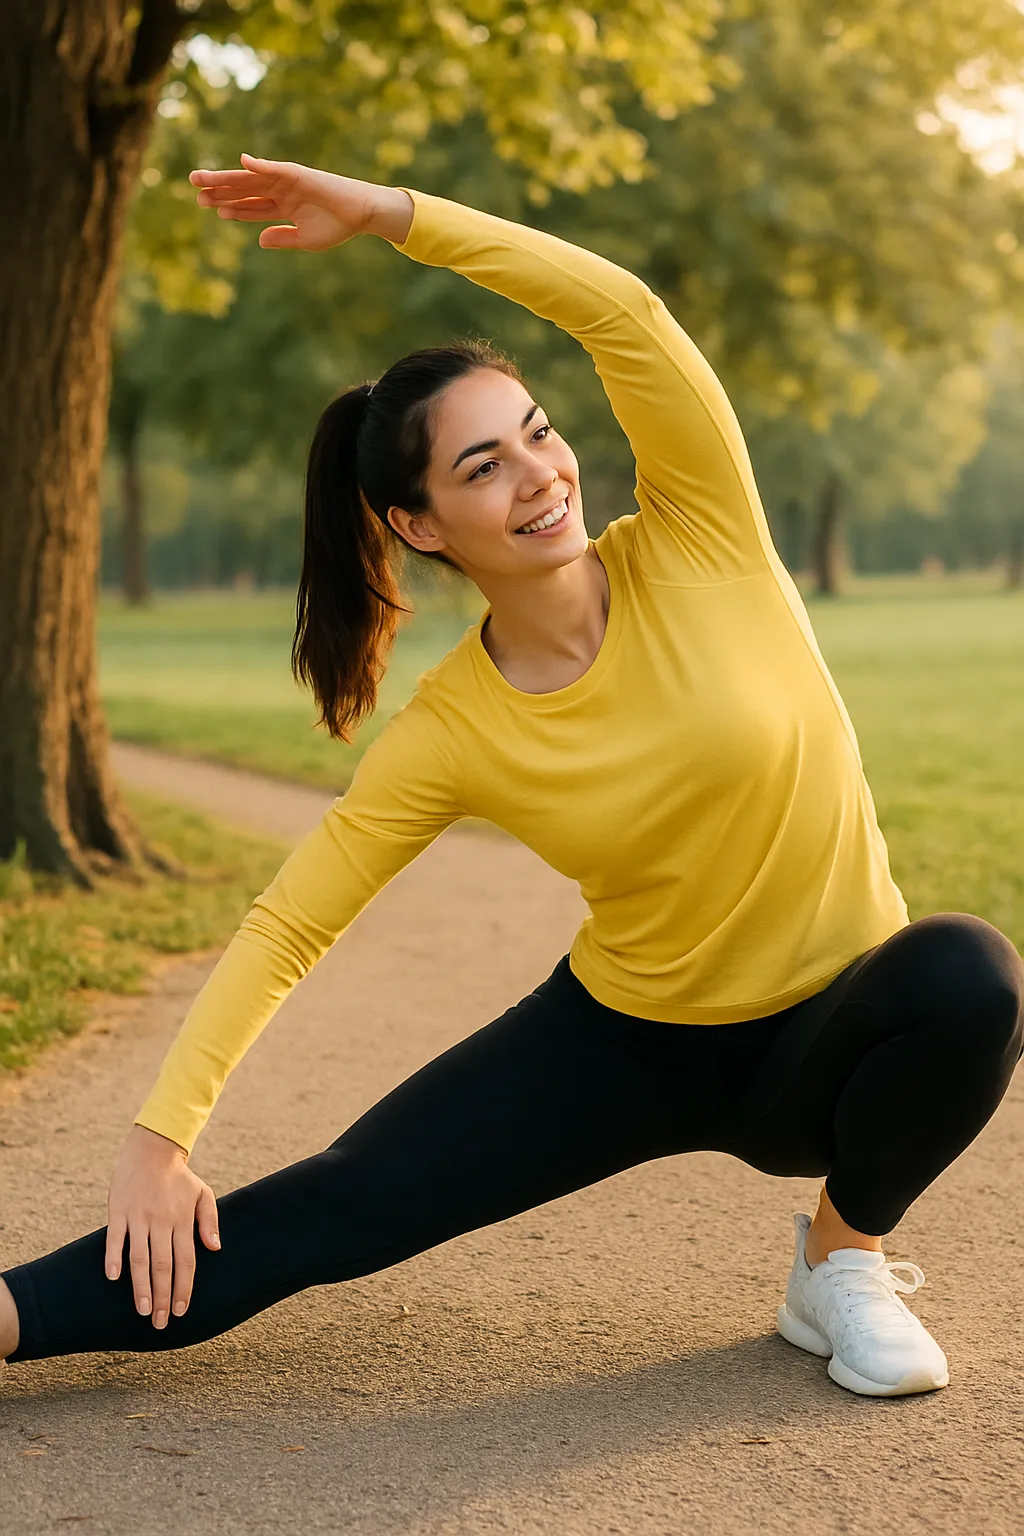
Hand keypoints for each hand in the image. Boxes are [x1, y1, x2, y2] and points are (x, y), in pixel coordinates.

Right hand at [105, 1124, 219, 1328]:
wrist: (151, 1149)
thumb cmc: (179, 1177)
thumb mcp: (202, 1193)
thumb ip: (209, 1221)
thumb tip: (215, 1248)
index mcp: (182, 1220)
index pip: (185, 1260)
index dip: (183, 1287)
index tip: (182, 1310)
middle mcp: (161, 1221)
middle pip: (162, 1265)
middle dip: (162, 1296)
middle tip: (160, 1323)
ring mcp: (138, 1216)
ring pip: (139, 1257)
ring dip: (140, 1286)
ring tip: (142, 1311)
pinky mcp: (119, 1210)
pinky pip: (114, 1237)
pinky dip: (113, 1257)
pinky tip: (112, 1277)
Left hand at [189, 153, 413, 249]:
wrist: (361, 214)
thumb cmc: (338, 227)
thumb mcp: (306, 240)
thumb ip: (282, 238)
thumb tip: (259, 240)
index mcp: (282, 207)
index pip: (250, 206)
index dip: (230, 206)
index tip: (210, 207)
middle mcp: (280, 191)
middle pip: (243, 189)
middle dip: (219, 188)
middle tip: (193, 186)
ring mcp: (286, 181)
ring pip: (249, 178)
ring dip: (226, 177)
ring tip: (201, 178)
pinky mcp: (297, 174)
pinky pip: (273, 168)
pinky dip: (258, 165)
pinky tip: (240, 163)